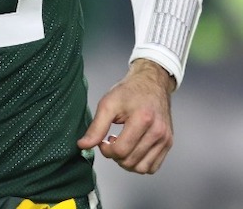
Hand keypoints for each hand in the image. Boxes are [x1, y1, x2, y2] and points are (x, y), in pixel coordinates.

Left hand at [77, 58, 175, 173]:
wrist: (151, 84)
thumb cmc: (129, 92)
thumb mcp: (107, 104)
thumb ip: (96, 127)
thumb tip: (83, 145)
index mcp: (142, 120)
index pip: (120, 150)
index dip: (106, 150)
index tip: (102, 140)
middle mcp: (158, 132)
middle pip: (130, 161)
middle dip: (114, 156)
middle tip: (110, 141)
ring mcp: (165, 139)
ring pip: (142, 168)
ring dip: (127, 162)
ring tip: (122, 145)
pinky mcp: (168, 143)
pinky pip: (153, 166)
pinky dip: (140, 163)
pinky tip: (132, 149)